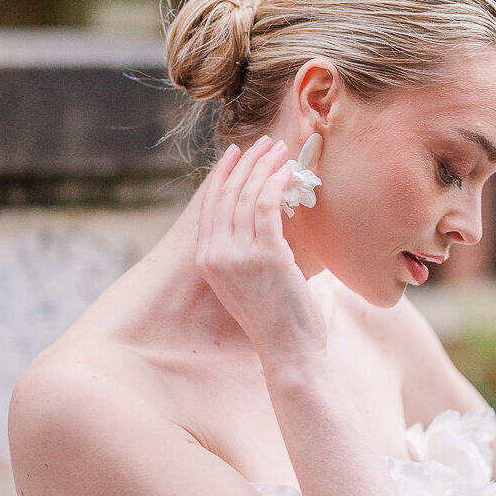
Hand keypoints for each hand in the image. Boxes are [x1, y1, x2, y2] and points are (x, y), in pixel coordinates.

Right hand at [196, 138, 327, 361]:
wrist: (288, 352)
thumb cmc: (276, 319)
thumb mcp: (247, 281)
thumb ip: (245, 250)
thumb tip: (261, 216)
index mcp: (207, 261)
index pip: (209, 206)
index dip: (222, 175)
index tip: (236, 153)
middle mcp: (216, 256)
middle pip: (227, 194)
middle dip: (246, 162)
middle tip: (264, 143)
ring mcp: (238, 256)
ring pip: (247, 196)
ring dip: (265, 166)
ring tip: (281, 151)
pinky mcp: (265, 256)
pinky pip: (266, 207)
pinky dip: (277, 184)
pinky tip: (288, 173)